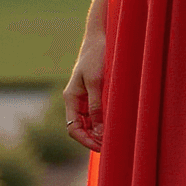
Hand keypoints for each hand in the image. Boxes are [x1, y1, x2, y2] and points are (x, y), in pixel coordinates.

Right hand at [64, 28, 105, 151]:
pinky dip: (103, 123)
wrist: (99, 38)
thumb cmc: (96, 57)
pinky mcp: (93, 94)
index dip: (85, 140)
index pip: (72, 128)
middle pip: (80, 128)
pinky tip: (114, 127)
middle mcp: (75, 101)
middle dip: (93, 139)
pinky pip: (96, 114)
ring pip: (88, 123)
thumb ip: (96, 106)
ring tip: (114, 139)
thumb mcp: (96, 81)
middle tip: (110, 146)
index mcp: (71, 98)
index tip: (100, 147)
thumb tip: (99, 130)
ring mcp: (84, 98)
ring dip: (98, 133)